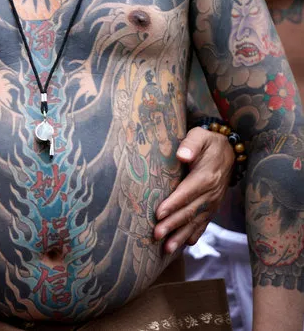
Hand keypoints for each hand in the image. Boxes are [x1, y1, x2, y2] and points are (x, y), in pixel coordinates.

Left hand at [153, 127, 234, 252]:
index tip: (158, 214)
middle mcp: (211, 193)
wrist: (229, 151)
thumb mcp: (200, 136)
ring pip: (196, 222)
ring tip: (166, 249)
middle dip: (172, 224)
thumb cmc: (208, 143)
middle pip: (190, 211)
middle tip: (156, 235)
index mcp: (206, 176)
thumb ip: (191, 144)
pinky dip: (194, 235)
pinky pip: (204, 223)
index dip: (173, 203)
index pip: (188, 192)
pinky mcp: (212, 207)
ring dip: (181, 236)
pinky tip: (184, 246)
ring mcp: (213, 202)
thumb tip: (182, 155)